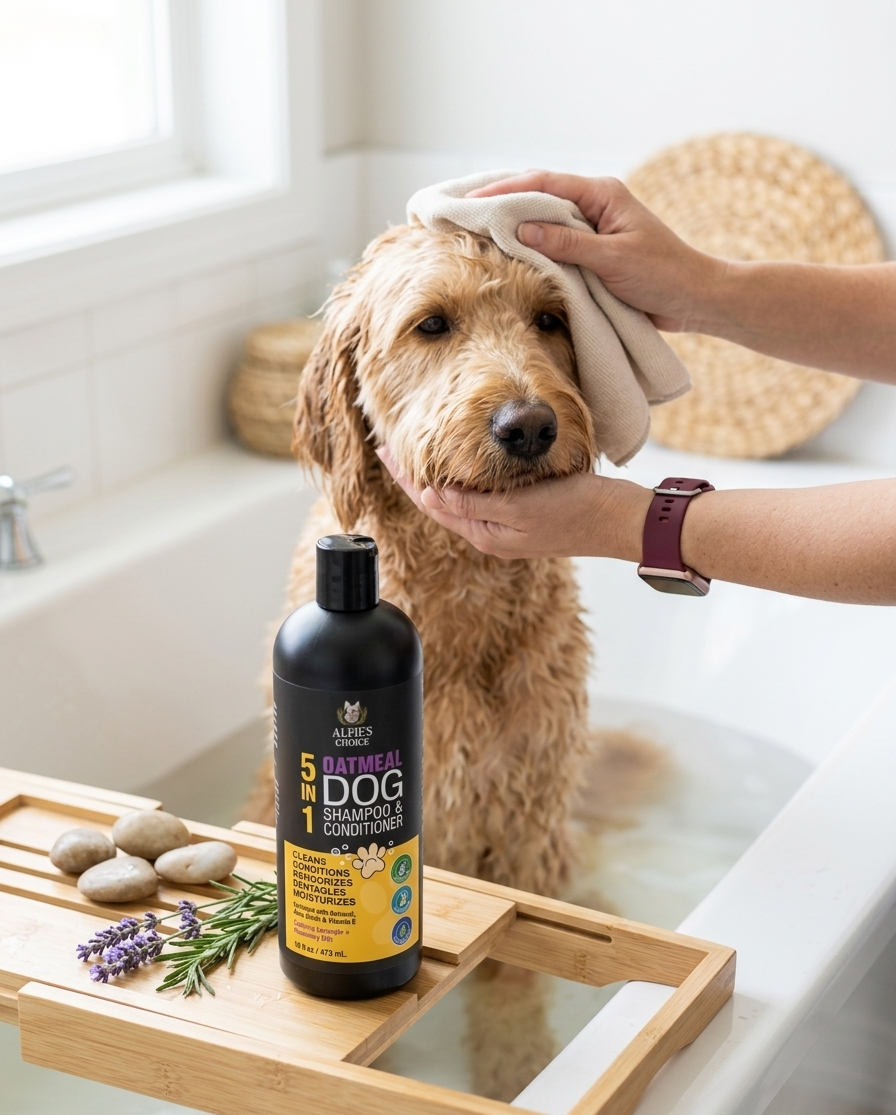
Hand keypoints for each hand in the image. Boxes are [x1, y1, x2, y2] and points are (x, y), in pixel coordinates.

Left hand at [377, 447, 649, 560]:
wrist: (621, 520)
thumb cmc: (577, 510)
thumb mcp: (521, 506)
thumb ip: (475, 503)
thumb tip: (431, 496)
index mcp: (486, 533)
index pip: (432, 503)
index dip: (407, 476)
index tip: (385, 450)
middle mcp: (491, 532)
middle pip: (439, 503)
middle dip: (413, 476)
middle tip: (389, 447)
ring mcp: (507, 525)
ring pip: (458, 500)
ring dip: (435, 478)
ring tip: (415, 454)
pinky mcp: (524, 513)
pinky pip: (480, 497)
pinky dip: (462, 480)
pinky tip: (459, 465)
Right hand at [467, 171, 722, 332]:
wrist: (695, 299)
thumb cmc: (663, 274)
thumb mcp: (612, 258)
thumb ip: (566, 243)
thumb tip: (520, 228)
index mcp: (602, 194)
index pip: (543, 184)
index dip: (505, 190)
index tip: (472, 200)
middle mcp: (594, 205)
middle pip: (538, 197)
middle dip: (500, 202)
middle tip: (462, 209)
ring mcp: (592, 228)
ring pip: (543, 221)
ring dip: (512, 225)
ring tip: (474, 229)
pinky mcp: (592, 252)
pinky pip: (554, 245)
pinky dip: (530, 248)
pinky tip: (507, 255)